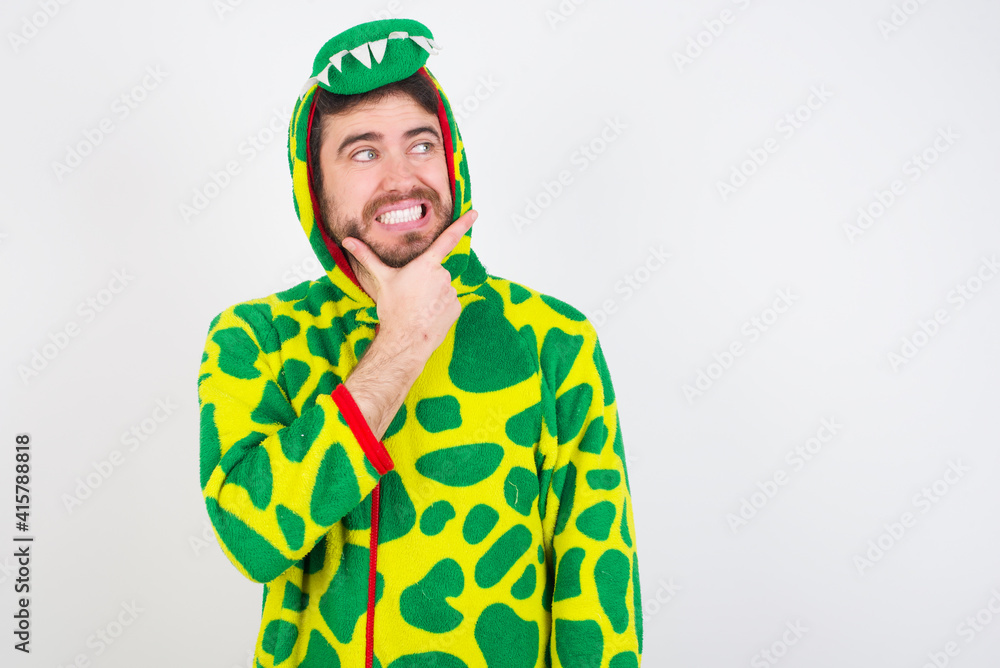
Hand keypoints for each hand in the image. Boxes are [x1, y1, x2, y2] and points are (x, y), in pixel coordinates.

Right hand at [342, 209, 477, 356]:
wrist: (405, 339)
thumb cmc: (393, 308)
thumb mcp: (382, 279)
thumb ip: (366, 257)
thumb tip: (347, 241)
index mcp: (426, 264)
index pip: (448, 239)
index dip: (463, 224)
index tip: (475, 212)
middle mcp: (443, 275)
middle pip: (436, 272)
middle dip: (426, 280)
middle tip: (411, 295)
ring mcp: (452, 292)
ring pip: (443, 288)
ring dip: (433, 295)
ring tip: (418, 307)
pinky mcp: (457, 307)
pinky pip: (449, 302)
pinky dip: (440, 307)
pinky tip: (428, 315)